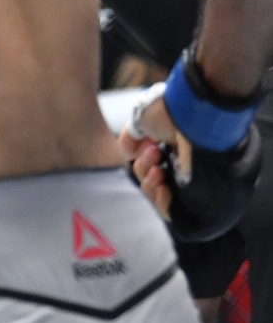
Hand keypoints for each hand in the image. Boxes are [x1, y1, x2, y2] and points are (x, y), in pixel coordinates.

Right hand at [118, 81, 260, 240]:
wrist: (194, 115)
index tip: (146, 145)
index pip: (145, 167)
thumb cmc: (168, 113)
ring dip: (149, 182)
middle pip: (148, 180)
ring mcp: (185, 180)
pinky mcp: (193, 194)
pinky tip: (163, 187)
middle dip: (143, 168)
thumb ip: (129, 139)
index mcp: (166, 149)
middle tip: (154, 152)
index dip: (139, 161)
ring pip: (155, 194)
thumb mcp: (139, 121)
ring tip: (159, 169)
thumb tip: (128, 154)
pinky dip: (161, 201)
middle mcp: (176, 164)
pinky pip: (169, 209)